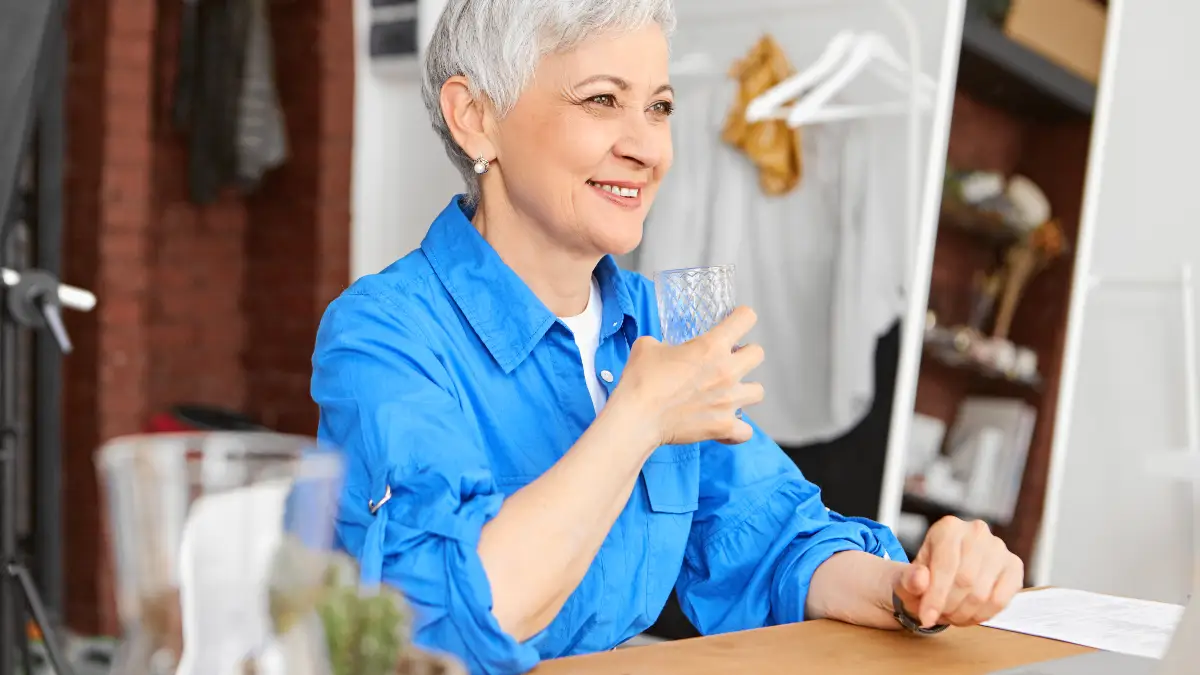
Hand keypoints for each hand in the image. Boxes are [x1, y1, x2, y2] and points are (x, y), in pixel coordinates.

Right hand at [614, 306, 764, 447]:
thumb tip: (666, 351)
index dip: (740, 318)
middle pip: (758, 354)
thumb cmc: (641, 380)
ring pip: (758, 391)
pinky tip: (725, 424)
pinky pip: (745, 431)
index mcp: (711, 346)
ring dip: (745, 389)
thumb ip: (664, 344)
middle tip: (728, 360)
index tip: (733, 323)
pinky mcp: (723, 427)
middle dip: (745, 354)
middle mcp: (727, 371)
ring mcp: (729, 401)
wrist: (637, 417)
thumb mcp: (648, 346)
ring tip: (729, 393)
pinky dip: (737, 429)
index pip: (746, 319)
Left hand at [894, 516, 1023, 627]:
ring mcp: (999, 548)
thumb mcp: (906, 577)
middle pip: (965, 581)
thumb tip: (920, 579)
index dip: (935, 597)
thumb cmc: (924, 576)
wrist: (943, 575)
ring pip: (983, 593)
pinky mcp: (1014, 566)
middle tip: (939, 616)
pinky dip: (983, 615)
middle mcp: (977, 532)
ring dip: (965, 614)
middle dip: (949, 607)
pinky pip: (1001, 600)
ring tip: (952, 616)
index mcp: (948, 528)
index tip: (926, 618)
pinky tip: (970, 615)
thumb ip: (908, 579)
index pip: (945, 566)